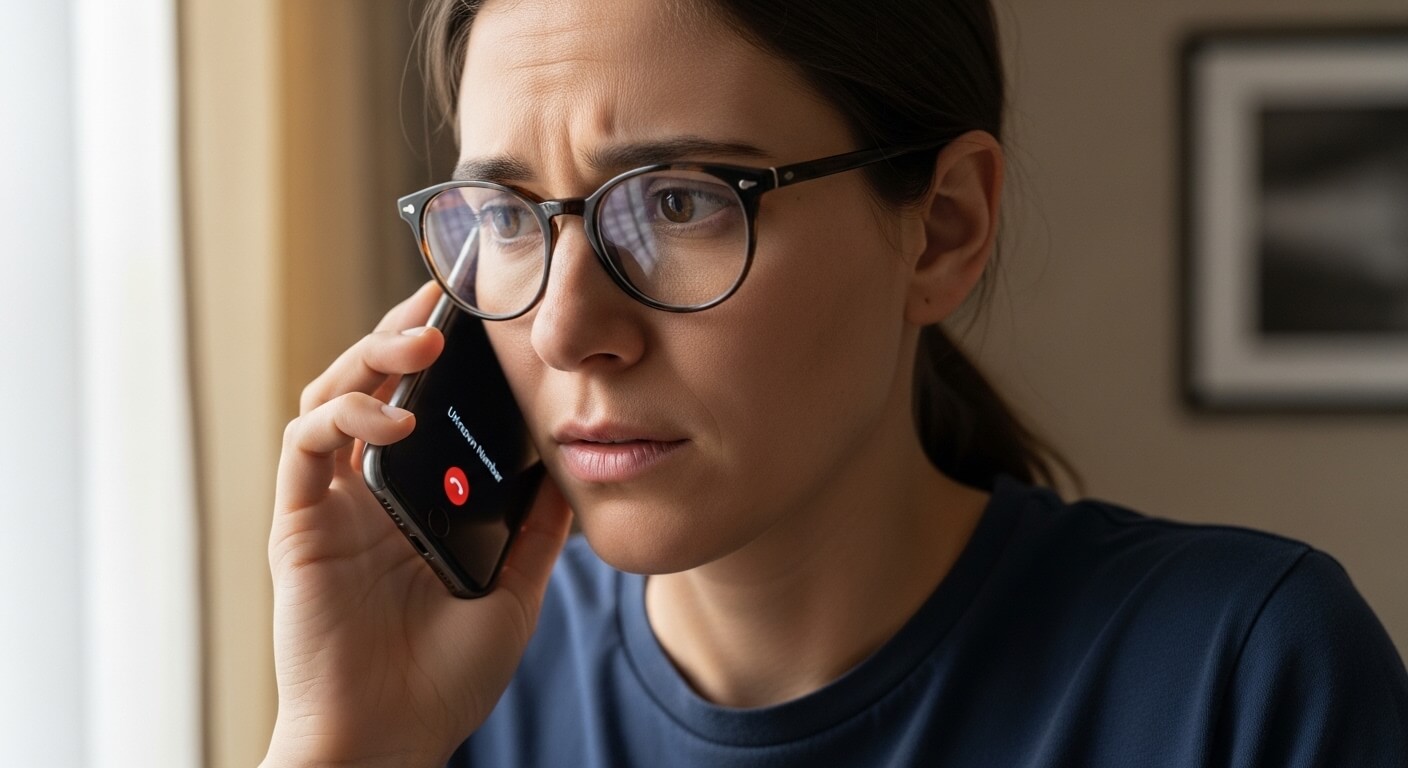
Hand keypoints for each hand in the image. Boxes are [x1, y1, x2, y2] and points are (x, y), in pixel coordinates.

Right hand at [263, 282, 572, 766]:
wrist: (391, 738)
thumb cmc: (445, 679)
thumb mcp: (513, 591)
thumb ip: (535, 532)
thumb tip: (568, 471)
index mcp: (411, 505)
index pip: (419, 407)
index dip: (440, 358)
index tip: (481, 315)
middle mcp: (366, 494)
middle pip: (370, 385)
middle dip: (401, 331)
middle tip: (445, 297)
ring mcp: (330, 505)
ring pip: (331, 396)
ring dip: (372, 356)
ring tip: (424, 337)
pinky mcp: (300, 522)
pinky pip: (308, 445)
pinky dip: (347, 415)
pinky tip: (397, 417)